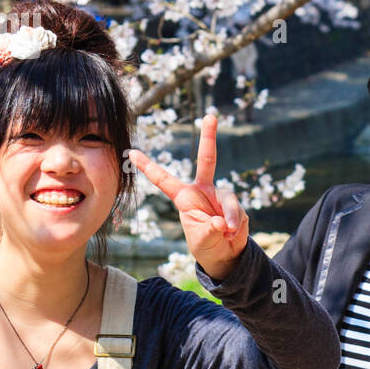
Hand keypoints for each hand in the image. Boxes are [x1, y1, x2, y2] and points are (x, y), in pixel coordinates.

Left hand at [127, 115, 248, 280]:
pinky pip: (237, 211)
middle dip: (209, 137)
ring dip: (229, 216)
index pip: (163, 179)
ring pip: (228, 199)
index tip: (132, 152)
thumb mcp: (202, 240)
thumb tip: (222, 222)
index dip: (148, 167)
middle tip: (210, 116)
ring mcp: (220, 195)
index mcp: (184, 197)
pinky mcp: (235, 203)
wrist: (226, 252)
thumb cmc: (206, 243)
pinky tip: (232, 233)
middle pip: (207, 160)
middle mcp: (203, 190)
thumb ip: (210, 231)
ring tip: (227, 232)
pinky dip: (235, 225)